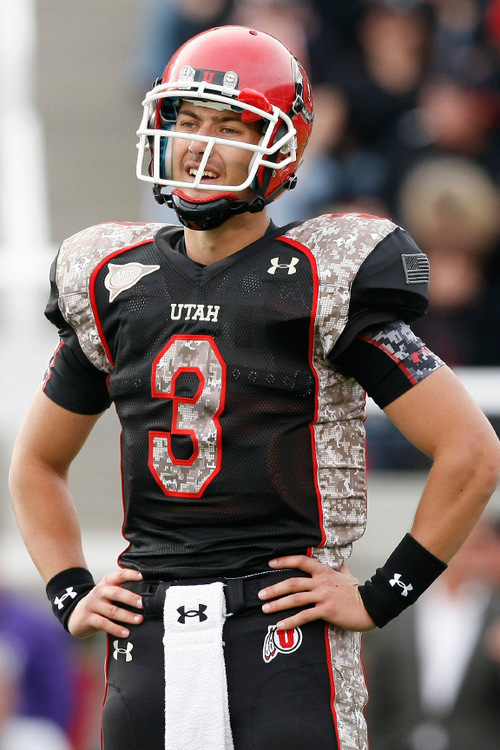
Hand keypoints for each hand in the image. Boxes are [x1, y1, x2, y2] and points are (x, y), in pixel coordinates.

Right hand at [67, 568, 143, 638]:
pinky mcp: (88, 618)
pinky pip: (104, 624)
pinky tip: (125, 632)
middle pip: (116, 593)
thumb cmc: (99, 603)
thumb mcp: (108, 593)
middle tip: (142, 604)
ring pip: (112, 610)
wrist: (76, 614)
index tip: (142, 576)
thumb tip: (145, 597)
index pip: (119, 575)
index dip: (130, 574)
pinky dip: (116, 629)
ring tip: (139, 620)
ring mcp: (93, 605)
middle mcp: (100, 591)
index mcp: (107, 582)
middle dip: (131, 598)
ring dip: (127, 616)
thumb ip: (122, 591)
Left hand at [258, 555, 375, 631]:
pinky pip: (304, 616)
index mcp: (324, 572)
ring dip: (278, 604)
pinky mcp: (326, 610)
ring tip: (265, 609)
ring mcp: (323, 596)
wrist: (371, 605)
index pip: (301, 561)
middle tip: (260, 595)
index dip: (285, 561)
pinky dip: (290, 621)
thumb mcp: (348, 575)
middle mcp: (321, 582)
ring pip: (295, 598)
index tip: (270, 563)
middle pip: (292, 582)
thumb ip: (341, 569)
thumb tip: (341, 564)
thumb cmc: (358, 591)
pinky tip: (280, 625)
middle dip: (274, 588)